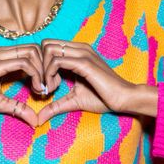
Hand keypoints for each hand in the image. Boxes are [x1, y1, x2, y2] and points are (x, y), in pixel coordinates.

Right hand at [0, 44, 43, 127]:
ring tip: (42, 90)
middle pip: (36, 48)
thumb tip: (35, 121)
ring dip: (43, 70)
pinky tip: (36, 89)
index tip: (45, 89)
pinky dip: (35, 74)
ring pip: (32, 52)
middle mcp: (2, 52)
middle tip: (47, 88)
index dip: (43, 68)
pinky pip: (23, 62)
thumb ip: (18, 108)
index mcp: (3, 57)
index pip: (31, 52)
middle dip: (47, 67)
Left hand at [37, 39, 154, 125]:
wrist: (124, 99)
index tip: (45, 85)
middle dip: (39, 65)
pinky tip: (55, 88)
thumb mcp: (74, 100)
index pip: (48, 46)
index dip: (41, 65)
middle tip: (45, 86)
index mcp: (77, 52)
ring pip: (48, 49)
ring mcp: (82, 53)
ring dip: (43, 69)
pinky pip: (56, 61)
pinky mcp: (84, 63)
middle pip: (45, 44)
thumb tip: (39, 118)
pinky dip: (49, 75)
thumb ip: (56, 105)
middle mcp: (78, 48)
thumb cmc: (103, 98)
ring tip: (50, 87)